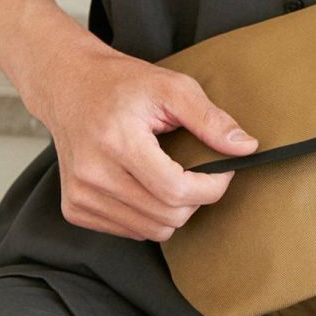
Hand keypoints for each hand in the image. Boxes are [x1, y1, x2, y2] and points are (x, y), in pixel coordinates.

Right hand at [29, 37, 259, 241]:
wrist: (69, 85)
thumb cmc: (122, 83)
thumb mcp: (172, 87)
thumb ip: (211, 119)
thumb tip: (246, 148)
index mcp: (116, 142)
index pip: (176, 191)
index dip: (211, 187)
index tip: (223, 169)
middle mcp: (92, 175)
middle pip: (168, 216)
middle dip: (196, 198)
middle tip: (198, 171)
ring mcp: (80, 196)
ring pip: (152, 231)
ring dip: (173, 209)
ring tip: (170, 174)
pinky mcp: (75, 208)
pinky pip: (130, 231)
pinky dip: (149, 215)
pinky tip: (145, 184)